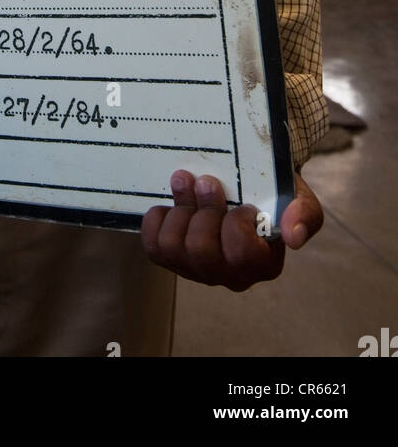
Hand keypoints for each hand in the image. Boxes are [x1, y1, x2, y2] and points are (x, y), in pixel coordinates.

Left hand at [140, 169, 322, 290]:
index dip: (235, 223)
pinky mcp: (171, 258)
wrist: (245, 182)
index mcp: (262, 264)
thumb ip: (304, 213)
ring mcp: (197, 269)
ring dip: (179, 209)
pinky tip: (171, 205)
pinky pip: (153, 246)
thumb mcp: (297, 196)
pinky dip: (157, 219)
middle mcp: (229, 275)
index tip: (243, 202)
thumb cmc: (270, 193)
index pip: (241, 254)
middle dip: (202, 211)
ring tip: (187, 185)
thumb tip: (294, 236)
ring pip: (173, 248)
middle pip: (202, 251)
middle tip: (208, 183)